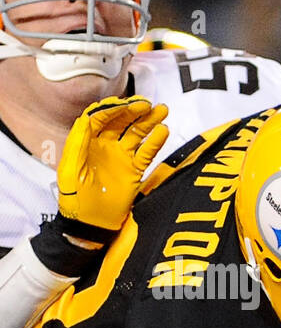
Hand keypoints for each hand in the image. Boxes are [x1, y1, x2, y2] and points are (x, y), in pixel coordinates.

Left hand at [57, 96, 168, 238]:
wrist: (91, 223)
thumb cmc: (75, 198)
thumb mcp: (70, 168)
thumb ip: (78, 142)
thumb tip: (88, 118)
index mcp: (86, 141)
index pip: (100, 116)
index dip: (112, 108)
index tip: (125, 104)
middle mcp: (104, 145)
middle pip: (120, 120)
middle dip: (133, 110)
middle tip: (147, 104)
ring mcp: (121, 157)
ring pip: (136, 133)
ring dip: (149, 121)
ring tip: (162, 111)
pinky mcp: (135, 170)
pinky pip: (147, 152)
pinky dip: (156, 142)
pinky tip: (164, 132)